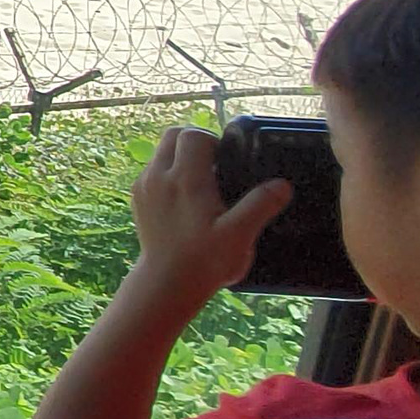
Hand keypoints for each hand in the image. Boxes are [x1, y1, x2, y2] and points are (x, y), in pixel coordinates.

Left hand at [125, 126, 288, 307]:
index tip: (226, 159)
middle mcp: (159, 177)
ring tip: (202, 182)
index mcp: (185, 179)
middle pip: (173, 135)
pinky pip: (152, 171)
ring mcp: (144, 187)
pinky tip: (185, 198)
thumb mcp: (239, 234)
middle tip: (215, 164)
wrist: (166, 284)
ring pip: (160, 152)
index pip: (193, 135)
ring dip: (180, 156)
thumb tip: (282, 185)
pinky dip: (167, 173)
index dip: (213, 140)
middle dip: (195, 141)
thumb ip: (260, 205)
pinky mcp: (137, 199)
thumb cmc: (204, 261)